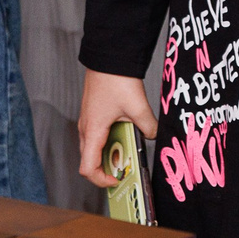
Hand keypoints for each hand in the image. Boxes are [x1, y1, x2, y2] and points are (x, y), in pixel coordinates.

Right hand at [76, 70, 156, 187]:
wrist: (108, 57)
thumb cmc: (116, 79)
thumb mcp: (138, 106)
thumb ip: (147, 126)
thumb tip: (153, 137)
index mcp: (92, 131)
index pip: (87, 168)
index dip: (101, 180)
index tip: (118, 180)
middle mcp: (85, 129)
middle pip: (90, 160)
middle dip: (108, 169)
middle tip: (127, 169)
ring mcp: (88, 121)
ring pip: (95, 148)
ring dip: (111, 153)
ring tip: (131, 151)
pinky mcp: (94, 114)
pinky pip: (99, 135)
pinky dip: (112, 140)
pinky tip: (129, 134)